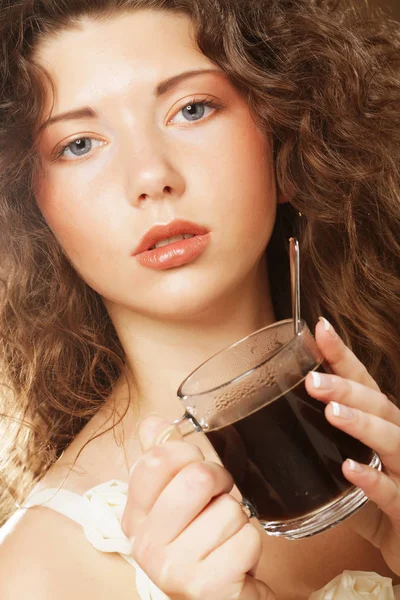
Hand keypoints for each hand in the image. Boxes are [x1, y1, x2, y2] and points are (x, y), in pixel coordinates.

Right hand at [121, 415, 274, 599]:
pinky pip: (247, 538)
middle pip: (196, 478)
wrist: (219, 598)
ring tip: (223, 535)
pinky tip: (234, 557)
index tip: (194, 465)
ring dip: (237, 518)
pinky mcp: (207, 587)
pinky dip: (250, 543)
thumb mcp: (175, 500)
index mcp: (134, 515)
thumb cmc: (199, 543)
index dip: (186, 453)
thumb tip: (154, 423)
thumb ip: (164, 459)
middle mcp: (146, 543)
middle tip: (218, 498)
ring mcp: (173, 568)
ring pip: (228, 509)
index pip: (155, 459)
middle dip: (220, 481)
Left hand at [305, 317, 399, 575]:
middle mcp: (395, 439)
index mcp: (379, 423)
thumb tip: (259, 424)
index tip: (320, 328)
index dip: (342, 355)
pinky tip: (349, 470)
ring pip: (392, 440)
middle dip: (346, 388)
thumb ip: (315, 443)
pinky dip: (372, 480)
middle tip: (312, 379)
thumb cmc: (370, 496)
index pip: (363, 382)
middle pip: (377, 404)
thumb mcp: (342, 463)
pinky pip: (391, 492)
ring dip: (361, 424)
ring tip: (332, 412)